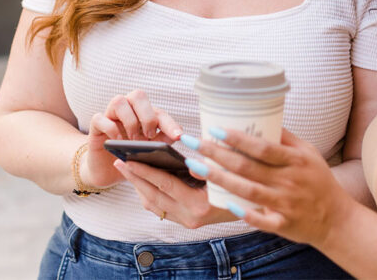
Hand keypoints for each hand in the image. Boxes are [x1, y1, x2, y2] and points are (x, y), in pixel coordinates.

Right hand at [84, 89, 181, 187]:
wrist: (107, 169)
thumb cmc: (130, 156)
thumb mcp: (149, 150)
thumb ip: (162, 141)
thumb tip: (178, 136)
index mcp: (143, 114)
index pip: (159, 112)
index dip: (169, 123)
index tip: (178, 136)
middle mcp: (127, 109)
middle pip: (138, 95)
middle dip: (147, 116)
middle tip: (149, 136)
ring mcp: (110, 116)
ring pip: (119, 101)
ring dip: (129, 121)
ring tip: (133, 140)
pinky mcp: (95, 126)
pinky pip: (100, 117)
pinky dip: (110, 128)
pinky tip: (117, 141)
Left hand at [112, 159, 236, 228]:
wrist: (256, 210)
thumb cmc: (244, 184)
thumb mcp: (230, 171)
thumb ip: (210, 165)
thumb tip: (188, 154)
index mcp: (201, 205)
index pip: (165, 185)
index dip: (145, 171)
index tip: (128, 160)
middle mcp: (192, 217)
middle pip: (154, 196)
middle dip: (135, 178)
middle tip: (120, 162)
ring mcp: (189, 222)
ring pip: (155, 205)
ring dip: (139, 187)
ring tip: (127, 169)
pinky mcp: (188, 222)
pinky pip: (161, 209)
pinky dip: (150, 194)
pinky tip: (143, 182)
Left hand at [182, 127, 356, 246]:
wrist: (337, 219)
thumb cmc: (319, 181)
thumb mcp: (309, 153)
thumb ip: (286, 138)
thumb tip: (263, 118)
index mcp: (296, 161)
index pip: (263, 148)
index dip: (238, 138)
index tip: (215, 129)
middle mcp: (289, 181)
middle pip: (248, 167)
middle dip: (217, 155)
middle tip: (195, 144)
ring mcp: (285, 205)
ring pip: (247, 191)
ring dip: (219, 179)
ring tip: (197, 167)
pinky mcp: (283, 225)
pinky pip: (259, 219)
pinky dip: (243, 212)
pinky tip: (223, 202)